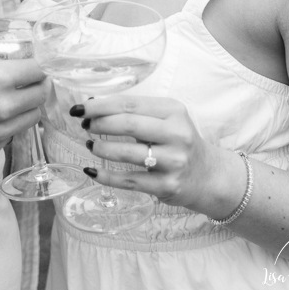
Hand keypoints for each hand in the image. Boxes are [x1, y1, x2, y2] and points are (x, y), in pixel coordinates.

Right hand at [0, 60, 46, 166]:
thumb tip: (12, 72)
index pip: (38, 70)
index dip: (40, 64)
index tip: (37, 63)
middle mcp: (4, 107)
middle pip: (41, 94)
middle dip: (39, 84)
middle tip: (30, 79)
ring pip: (33, 117)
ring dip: (28, 106)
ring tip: (14, 98)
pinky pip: (12, 133)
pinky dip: (10, 124)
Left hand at [75, 95, 236, 211]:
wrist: (208, 175)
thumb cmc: (178, 142)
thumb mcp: (166, 120)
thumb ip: (135, 113)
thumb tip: (92, 106)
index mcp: (174, 111)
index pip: (130, 103)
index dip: (101, 106)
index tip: (80, 108)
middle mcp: (177, 134)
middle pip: (129, 124)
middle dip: (100, 124)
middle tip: (85, 125)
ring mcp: (173, 161)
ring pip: (128, 153)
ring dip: (102, 148)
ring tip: (91, 145)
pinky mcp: (168, 186)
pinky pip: (130, 181)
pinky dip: (107, 176)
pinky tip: (92, 171)